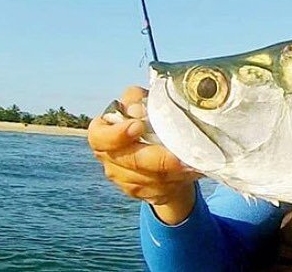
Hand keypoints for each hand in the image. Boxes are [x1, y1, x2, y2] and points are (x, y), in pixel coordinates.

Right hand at [87, 86, 201, 223]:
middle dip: (157, 160)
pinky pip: (156, 191)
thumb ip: (138, 100)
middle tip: (180, 158)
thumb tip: (140, 108)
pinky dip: (174, 182)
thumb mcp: (144, 102)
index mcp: (103, 132)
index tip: (138, 127)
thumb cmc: (150, 117)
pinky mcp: (137, 191)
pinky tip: (189, 173)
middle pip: (130, 161)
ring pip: (146, 180)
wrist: (159, 145)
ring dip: (170, 173)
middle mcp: (108, 156)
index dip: (117, 134)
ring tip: (191, 165)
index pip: (100, 136)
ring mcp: (121, 177)